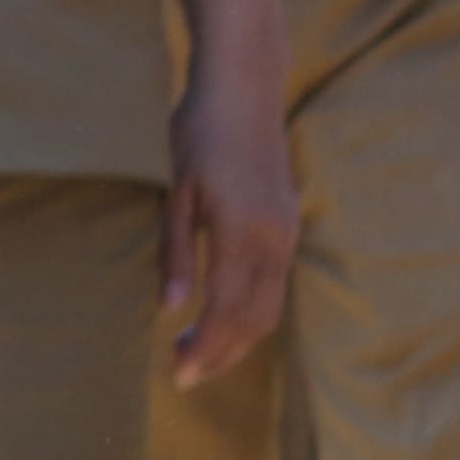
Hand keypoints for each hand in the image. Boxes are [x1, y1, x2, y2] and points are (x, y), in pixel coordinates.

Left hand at [163, 67, 297, 381]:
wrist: (244, 85)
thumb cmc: (200, 131)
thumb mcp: (177, 191)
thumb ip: (177, 252)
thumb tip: (171, 309)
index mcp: (242, 230)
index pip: (226, 310)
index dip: (203, 348)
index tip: (178, 373)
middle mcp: (274, 238)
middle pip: (254, 319)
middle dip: (220, 354)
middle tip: (181, 372)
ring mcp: (286, 231)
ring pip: (269, 306)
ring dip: (237, 337)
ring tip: (198, 350)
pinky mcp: (288, 224)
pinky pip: (274, 284)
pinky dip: (250, 311)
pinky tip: (221, 313)